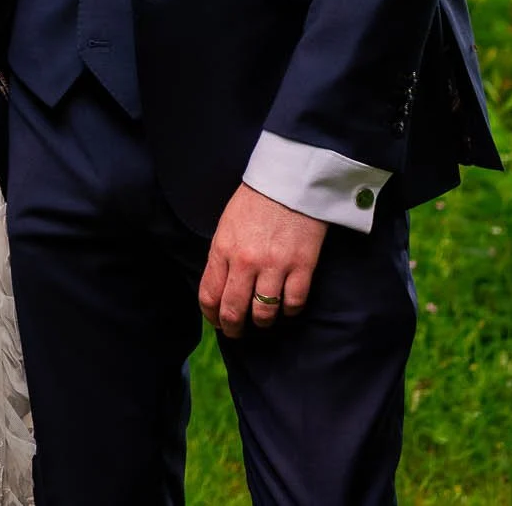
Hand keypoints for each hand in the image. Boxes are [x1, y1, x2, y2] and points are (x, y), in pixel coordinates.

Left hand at [198, 182, 326, 337]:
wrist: (290, 181)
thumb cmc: (255, 202)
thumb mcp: (227, 226)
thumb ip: (222, 257)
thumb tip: (220, 288)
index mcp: (222, 249)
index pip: (209, 295)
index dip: (211, 316)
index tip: (217, 322)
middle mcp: (245, 262)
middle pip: (234, 311)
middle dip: (233, 328)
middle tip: (237, 332)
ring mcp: (275, 265)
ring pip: (264, 312)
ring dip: (262, 321)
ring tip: (262, 319)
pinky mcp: (302, 266)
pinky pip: (294, 303)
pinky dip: (290, 311)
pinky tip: (287, 306)